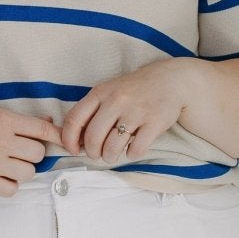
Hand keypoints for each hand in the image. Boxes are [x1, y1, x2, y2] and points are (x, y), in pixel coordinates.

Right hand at [0, 104, 66, 195]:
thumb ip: (20, 120)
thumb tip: (49, 124)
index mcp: (2, 120)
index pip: (41, 130)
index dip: (57, 138)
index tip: (66, 144)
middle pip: (38, 154)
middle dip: (33, 154)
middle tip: (19, 153)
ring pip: (28, 173)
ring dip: (23, 171)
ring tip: (9, 165)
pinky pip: (12, 190)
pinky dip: (10, 185)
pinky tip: (1, 176)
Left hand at [58, 59, 188, 163]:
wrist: (169, 80)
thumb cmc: (133, 90)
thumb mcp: (108, 92)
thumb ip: (91, 111)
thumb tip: (74, 140)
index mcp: (100, 93)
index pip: (74, 119)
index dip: (69, 140)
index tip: (74, 149)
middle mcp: (116, 100)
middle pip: (93, 138)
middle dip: (92, 153)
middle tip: (98, 154)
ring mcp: (136, 111)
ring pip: (112, 147)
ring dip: (110, 157)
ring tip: (113, 154)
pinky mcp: (155, 122)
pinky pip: (136, 149)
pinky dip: (131, 155)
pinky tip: (133, 149)